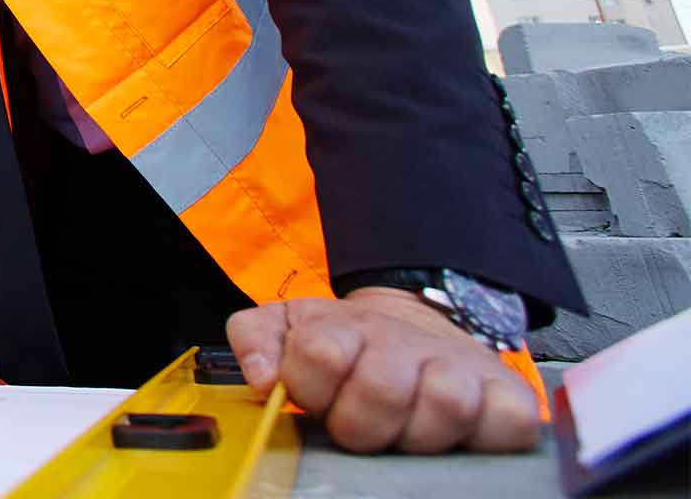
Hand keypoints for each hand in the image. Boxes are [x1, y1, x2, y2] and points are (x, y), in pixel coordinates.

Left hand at [227, 288, 539, 453]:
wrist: (418, 327)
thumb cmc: (350, 346)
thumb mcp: (290, 328)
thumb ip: (255, 337)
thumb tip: (262, 376)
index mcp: (344, 330)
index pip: (320, 353)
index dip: (313, 386)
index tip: (318, 396)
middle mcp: (405, 344)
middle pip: (381, 389)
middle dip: (361, 422)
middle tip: (362, 421)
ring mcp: (459, 369)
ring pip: (445, 405)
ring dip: (419, 431)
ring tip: (406, 427)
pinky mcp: (507, 397)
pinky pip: (506, 423)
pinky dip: (487, 436)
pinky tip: (460, 433)